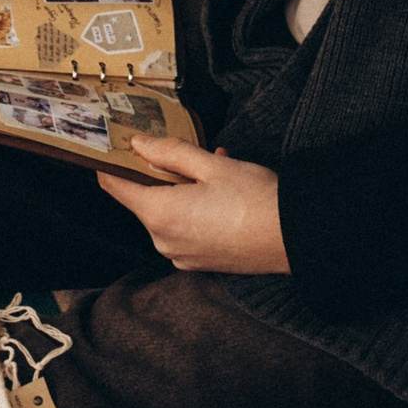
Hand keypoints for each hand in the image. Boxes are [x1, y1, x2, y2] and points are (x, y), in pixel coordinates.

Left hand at [96, 140, 288, 271]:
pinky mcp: (198, 263)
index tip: (118, 146)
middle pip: (145, 200)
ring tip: (217, 171)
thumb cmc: (256, 200)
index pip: (115, 185)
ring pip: (167, 215)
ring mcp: (180, 255)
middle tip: (191, 156)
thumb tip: (138, 144)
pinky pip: (185, 231)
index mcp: (159, 213)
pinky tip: (223, 196)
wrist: (294, 239)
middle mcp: (162, 240)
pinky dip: (194, 212)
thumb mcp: (212, 165)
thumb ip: (170, 152)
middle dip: (162, 175)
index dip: (113, 163)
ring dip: (183, 192)